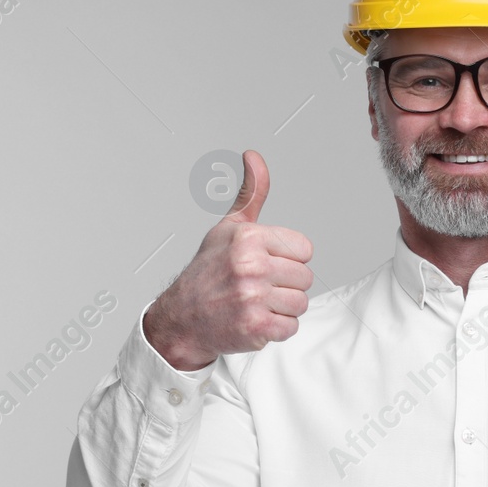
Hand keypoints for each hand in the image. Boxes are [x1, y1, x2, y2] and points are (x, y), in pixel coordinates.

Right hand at [143, 150, 313, 369]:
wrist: (182, 319)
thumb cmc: (208, 272)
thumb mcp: (228, 228)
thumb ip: (250, 194)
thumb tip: (254, 157)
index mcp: (248, 238)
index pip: (304, 249)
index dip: (288, 259)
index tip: (265, 264)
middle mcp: (250, 265)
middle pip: (306, 278)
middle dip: (285, 285)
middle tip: (257, 287)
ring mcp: (252, 298)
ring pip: (300, 303)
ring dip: (281, 308)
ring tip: (255, 303)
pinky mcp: (256, 327)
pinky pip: (291, 327)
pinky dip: (276, 329)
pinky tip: (254, 319)